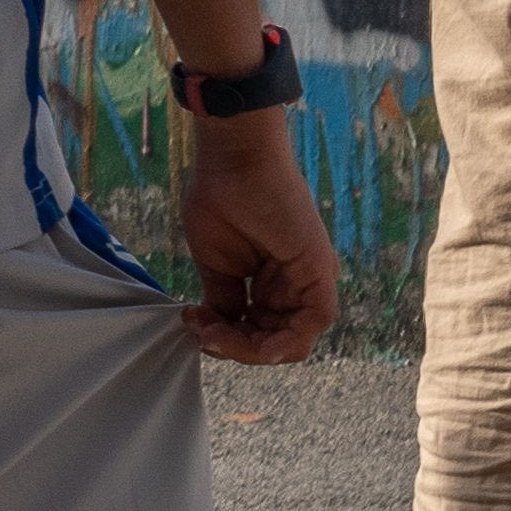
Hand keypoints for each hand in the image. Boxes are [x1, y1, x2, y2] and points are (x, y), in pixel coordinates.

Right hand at [176, 105, 338, 366]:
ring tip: (213, 332)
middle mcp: (296, 288)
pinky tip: (249, 341)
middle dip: (235, 348)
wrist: (235, 161)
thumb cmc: (222, 199)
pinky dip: (283, 342)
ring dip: (251, 349)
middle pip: (275, 343)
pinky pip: (312, 323)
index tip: (191, 322)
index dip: (226, 340)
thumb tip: (219, 328)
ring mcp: (311, 282)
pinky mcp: (320, 273)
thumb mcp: (217, 263)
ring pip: (293, 342)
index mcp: (274, 285)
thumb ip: (225, 300)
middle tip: (200, 331)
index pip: (259, 333)